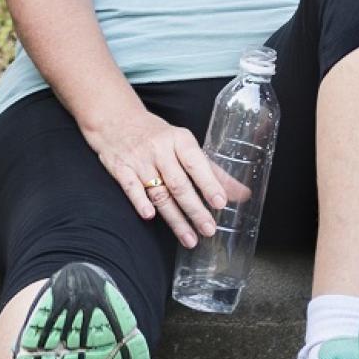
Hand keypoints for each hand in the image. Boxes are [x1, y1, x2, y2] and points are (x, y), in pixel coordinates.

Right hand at [80, 107, 246, 247]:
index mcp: (179, 139)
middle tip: (209, 229)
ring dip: (174, 218)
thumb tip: (242, 194)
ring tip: (189, 238)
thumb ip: (212, 170)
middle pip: (179, 183)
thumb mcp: (185, 145)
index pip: (196, 163)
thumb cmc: (158, 135)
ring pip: (158, 192)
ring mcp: (139, 160)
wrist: (115, 120)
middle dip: (195, 209)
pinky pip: (130, 187)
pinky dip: (140, 202)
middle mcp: (159, 149)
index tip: (220, 203)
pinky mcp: (120, 168)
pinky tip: (150, 216)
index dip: (208, 183)